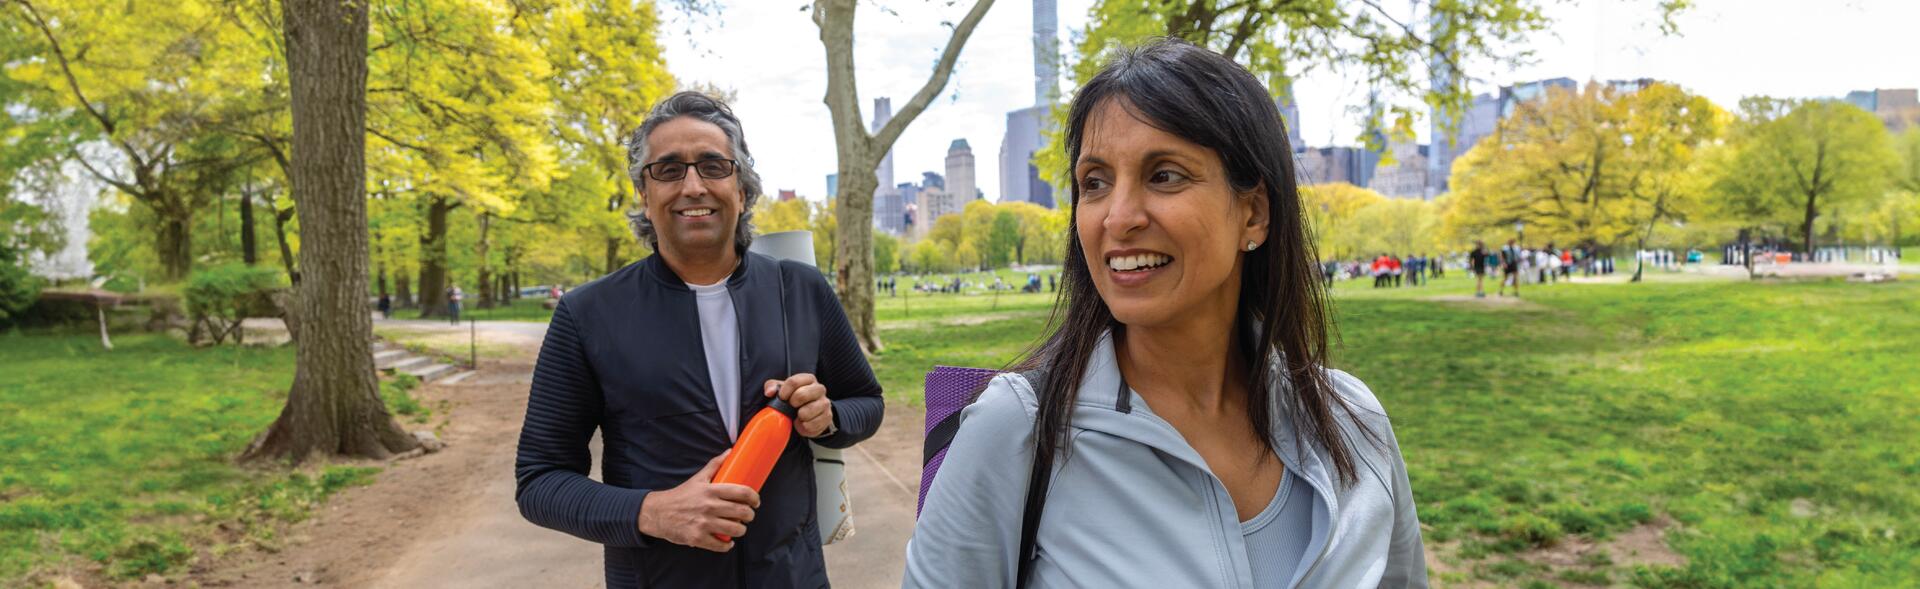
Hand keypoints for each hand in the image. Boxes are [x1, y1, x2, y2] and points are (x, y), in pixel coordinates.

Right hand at [637, 451, 759, 551]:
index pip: (742, 492)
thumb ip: (715, 465)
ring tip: (739, 528)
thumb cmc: (681, 495)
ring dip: (741, 530)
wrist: (658, 513)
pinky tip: (728, 542)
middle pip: (741, 512)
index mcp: (711, 490)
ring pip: (735, 529)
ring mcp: (703, 523)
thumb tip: (730, 451)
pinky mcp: (698, 538)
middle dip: (750, 515)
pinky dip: (727, 545)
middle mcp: (709, 506)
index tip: (756, 501)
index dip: (754, 497)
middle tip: (748, 515)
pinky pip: (721, 545)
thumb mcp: (698, 478)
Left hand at [764, 373, 833, 437]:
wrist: (810, 413)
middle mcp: (819, 389)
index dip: (784, 392)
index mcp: (808, 379)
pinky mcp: (827, 417)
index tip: (782, 398)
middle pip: (801, 395)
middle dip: (792, 403)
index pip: (794, 381)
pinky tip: (803, 423)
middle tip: (791, 407)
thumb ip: (772, 386)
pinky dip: (804, 426)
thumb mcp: (782, 390)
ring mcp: (825, 403)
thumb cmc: (794, 399)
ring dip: (799, 416)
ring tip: (798, 415)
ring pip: (808, 411)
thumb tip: (769, 392)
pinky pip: (813, 424)